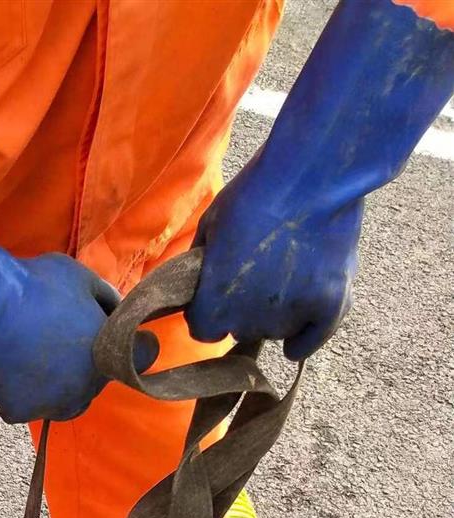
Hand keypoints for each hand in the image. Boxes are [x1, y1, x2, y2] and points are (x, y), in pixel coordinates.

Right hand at [0, 252, 130, 423]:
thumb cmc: (36, 290)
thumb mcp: (81, 278)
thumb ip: (105, 298)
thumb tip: (115, 308)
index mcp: (109, 355)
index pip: (146, 355)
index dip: (139, 341)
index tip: (127, 332)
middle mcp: (86, 390)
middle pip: (99, 380)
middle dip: (90, 363)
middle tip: (66, 338)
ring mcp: (52, 405)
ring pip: (65, 398)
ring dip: (59, 383)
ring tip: (38, 356)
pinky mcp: (19, 414)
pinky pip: (28, 404)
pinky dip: (23, 390)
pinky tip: (10, 367)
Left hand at [187, 160, 362, 361]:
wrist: (312, 175)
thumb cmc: (255, 194)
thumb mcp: (210, 226)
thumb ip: (199, 264)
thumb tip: (191, 279)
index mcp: (214, 306)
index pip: (204, 330)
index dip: (210, 311)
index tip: (218, 294)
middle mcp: (250, 321)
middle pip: (242, 330)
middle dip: (245, 309)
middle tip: (259, 273)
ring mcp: (291, 316)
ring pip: (278, 330)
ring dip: (278, 313)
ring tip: (286, 274)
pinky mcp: (330, 306)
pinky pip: (314, 337)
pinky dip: (308, 337)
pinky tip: (299, 339)